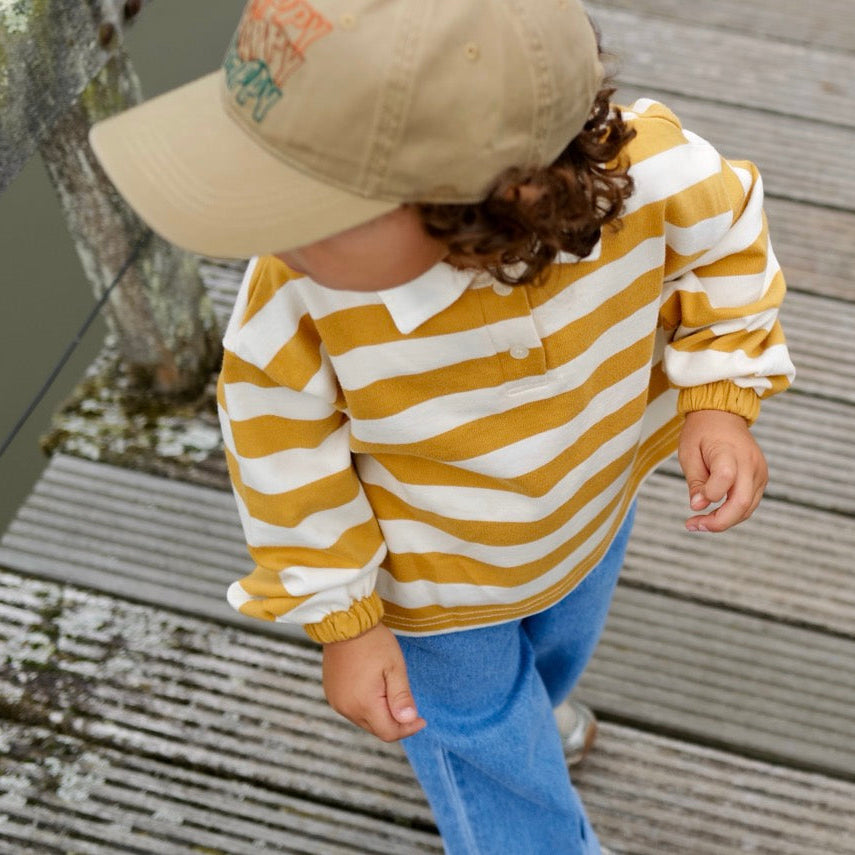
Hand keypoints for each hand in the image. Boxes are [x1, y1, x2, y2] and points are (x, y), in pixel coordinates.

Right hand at [322, 622, 425, 741]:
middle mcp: (346, 708)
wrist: (345, 624)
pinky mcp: (332, 693)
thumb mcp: (395, 667)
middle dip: (395, 722)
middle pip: (377, 729)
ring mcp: (337, 701)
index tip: (421, 718)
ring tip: (390, 692)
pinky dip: (365, 706)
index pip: (389, 732)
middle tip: (409, 705)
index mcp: (364, 704)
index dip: (408, 729)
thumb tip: (408, 720)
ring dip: (380, 714)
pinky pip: (352, 709)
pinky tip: (373, 690)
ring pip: (364, 720)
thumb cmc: (373, 642)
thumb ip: (401, 697)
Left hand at [677, 409, 767, 532]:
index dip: (709, 494)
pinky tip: (714, 513)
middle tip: (694, 525)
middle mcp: (749, 463)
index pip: (725, 478)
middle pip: (741, 502)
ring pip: (747, 508)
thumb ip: (695, 480)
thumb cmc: (701, 432)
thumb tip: (698, 507)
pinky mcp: (761, 478)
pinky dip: (732, 513)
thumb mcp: (688, 452)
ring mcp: (759, 472)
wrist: (723, 415)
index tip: (693, 503)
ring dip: (724, 520)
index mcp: (729, 451)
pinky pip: (750, 503)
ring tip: (699, 522)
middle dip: (718, 522)